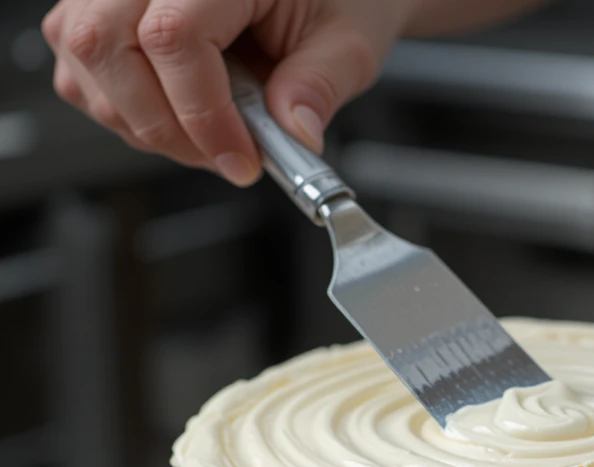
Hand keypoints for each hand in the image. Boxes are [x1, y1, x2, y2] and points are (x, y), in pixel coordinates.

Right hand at [41, 0, 415, 183]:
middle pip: (103, 43)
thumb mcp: (349, 42)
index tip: (243, 161)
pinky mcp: (104, 2)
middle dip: (165, 126)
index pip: (173, 36)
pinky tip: (177, 115)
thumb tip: (295, 135)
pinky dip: (122, 104)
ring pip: (83, 54)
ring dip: (142, 120)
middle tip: (225, 157)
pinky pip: (81, 59)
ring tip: (208, 136)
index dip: (203, 115)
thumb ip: (319, 87)